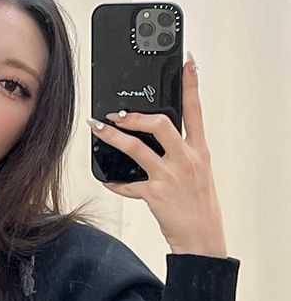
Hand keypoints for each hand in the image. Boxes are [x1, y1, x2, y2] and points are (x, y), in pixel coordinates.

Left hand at [89, 53, 228, 257]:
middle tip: (117, 113)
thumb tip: (158, 138)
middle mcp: (186, 160)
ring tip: (98, 129)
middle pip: (160, 124)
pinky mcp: (154, 194)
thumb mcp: (199, 173)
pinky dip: (113, 181)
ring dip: (113, 137)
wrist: (202, 238)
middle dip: (135, 115)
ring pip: (136, 148)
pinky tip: (105, 179)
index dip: (191, 85)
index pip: (196, 111)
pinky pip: (127, 184)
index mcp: (199, 151)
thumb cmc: (199, 205)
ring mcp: (169, 177)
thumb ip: (182, 152)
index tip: (187, 62)